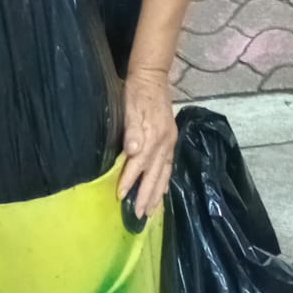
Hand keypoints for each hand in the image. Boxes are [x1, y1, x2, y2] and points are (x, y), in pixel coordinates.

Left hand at [117, 66, 177, 220]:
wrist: (153, 78)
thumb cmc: (136, 92)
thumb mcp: (130, 107)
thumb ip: (132, 130)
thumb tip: (132, 151)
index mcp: (153, 135)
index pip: (139, 163)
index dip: (130, 180)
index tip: (121, 196)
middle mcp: (164, 142)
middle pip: (155, 174)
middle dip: (147, 195)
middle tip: (139, 215)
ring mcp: (170, 143)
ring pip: (164, 174)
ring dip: (157, 194)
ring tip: (151, 211)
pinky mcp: (171, 141)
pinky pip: (169, 166)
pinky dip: (166, 181)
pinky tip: (163, 192)